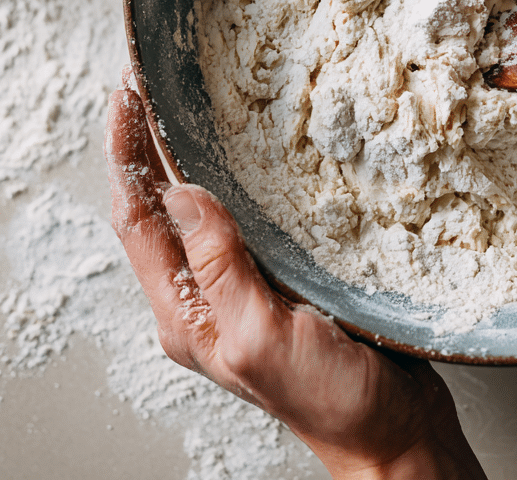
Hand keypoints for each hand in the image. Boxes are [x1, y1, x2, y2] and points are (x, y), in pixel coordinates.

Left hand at [105, 83, 486, 479]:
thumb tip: (181, 194)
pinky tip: (249, 156)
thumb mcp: (260, 336)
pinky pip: (243, 218)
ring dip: (185, 157)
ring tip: (185, 109)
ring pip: (198, 210)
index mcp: (186, 312)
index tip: (126, 96)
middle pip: (158, 209)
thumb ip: (219, 267)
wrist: (390, 429)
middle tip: (148, 87)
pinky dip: (234, 178)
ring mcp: (241, 287)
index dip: (126, 153)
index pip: (137, 219)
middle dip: (146, 146)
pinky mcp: (279, 279)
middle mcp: (204, 297)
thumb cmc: (329, 399)